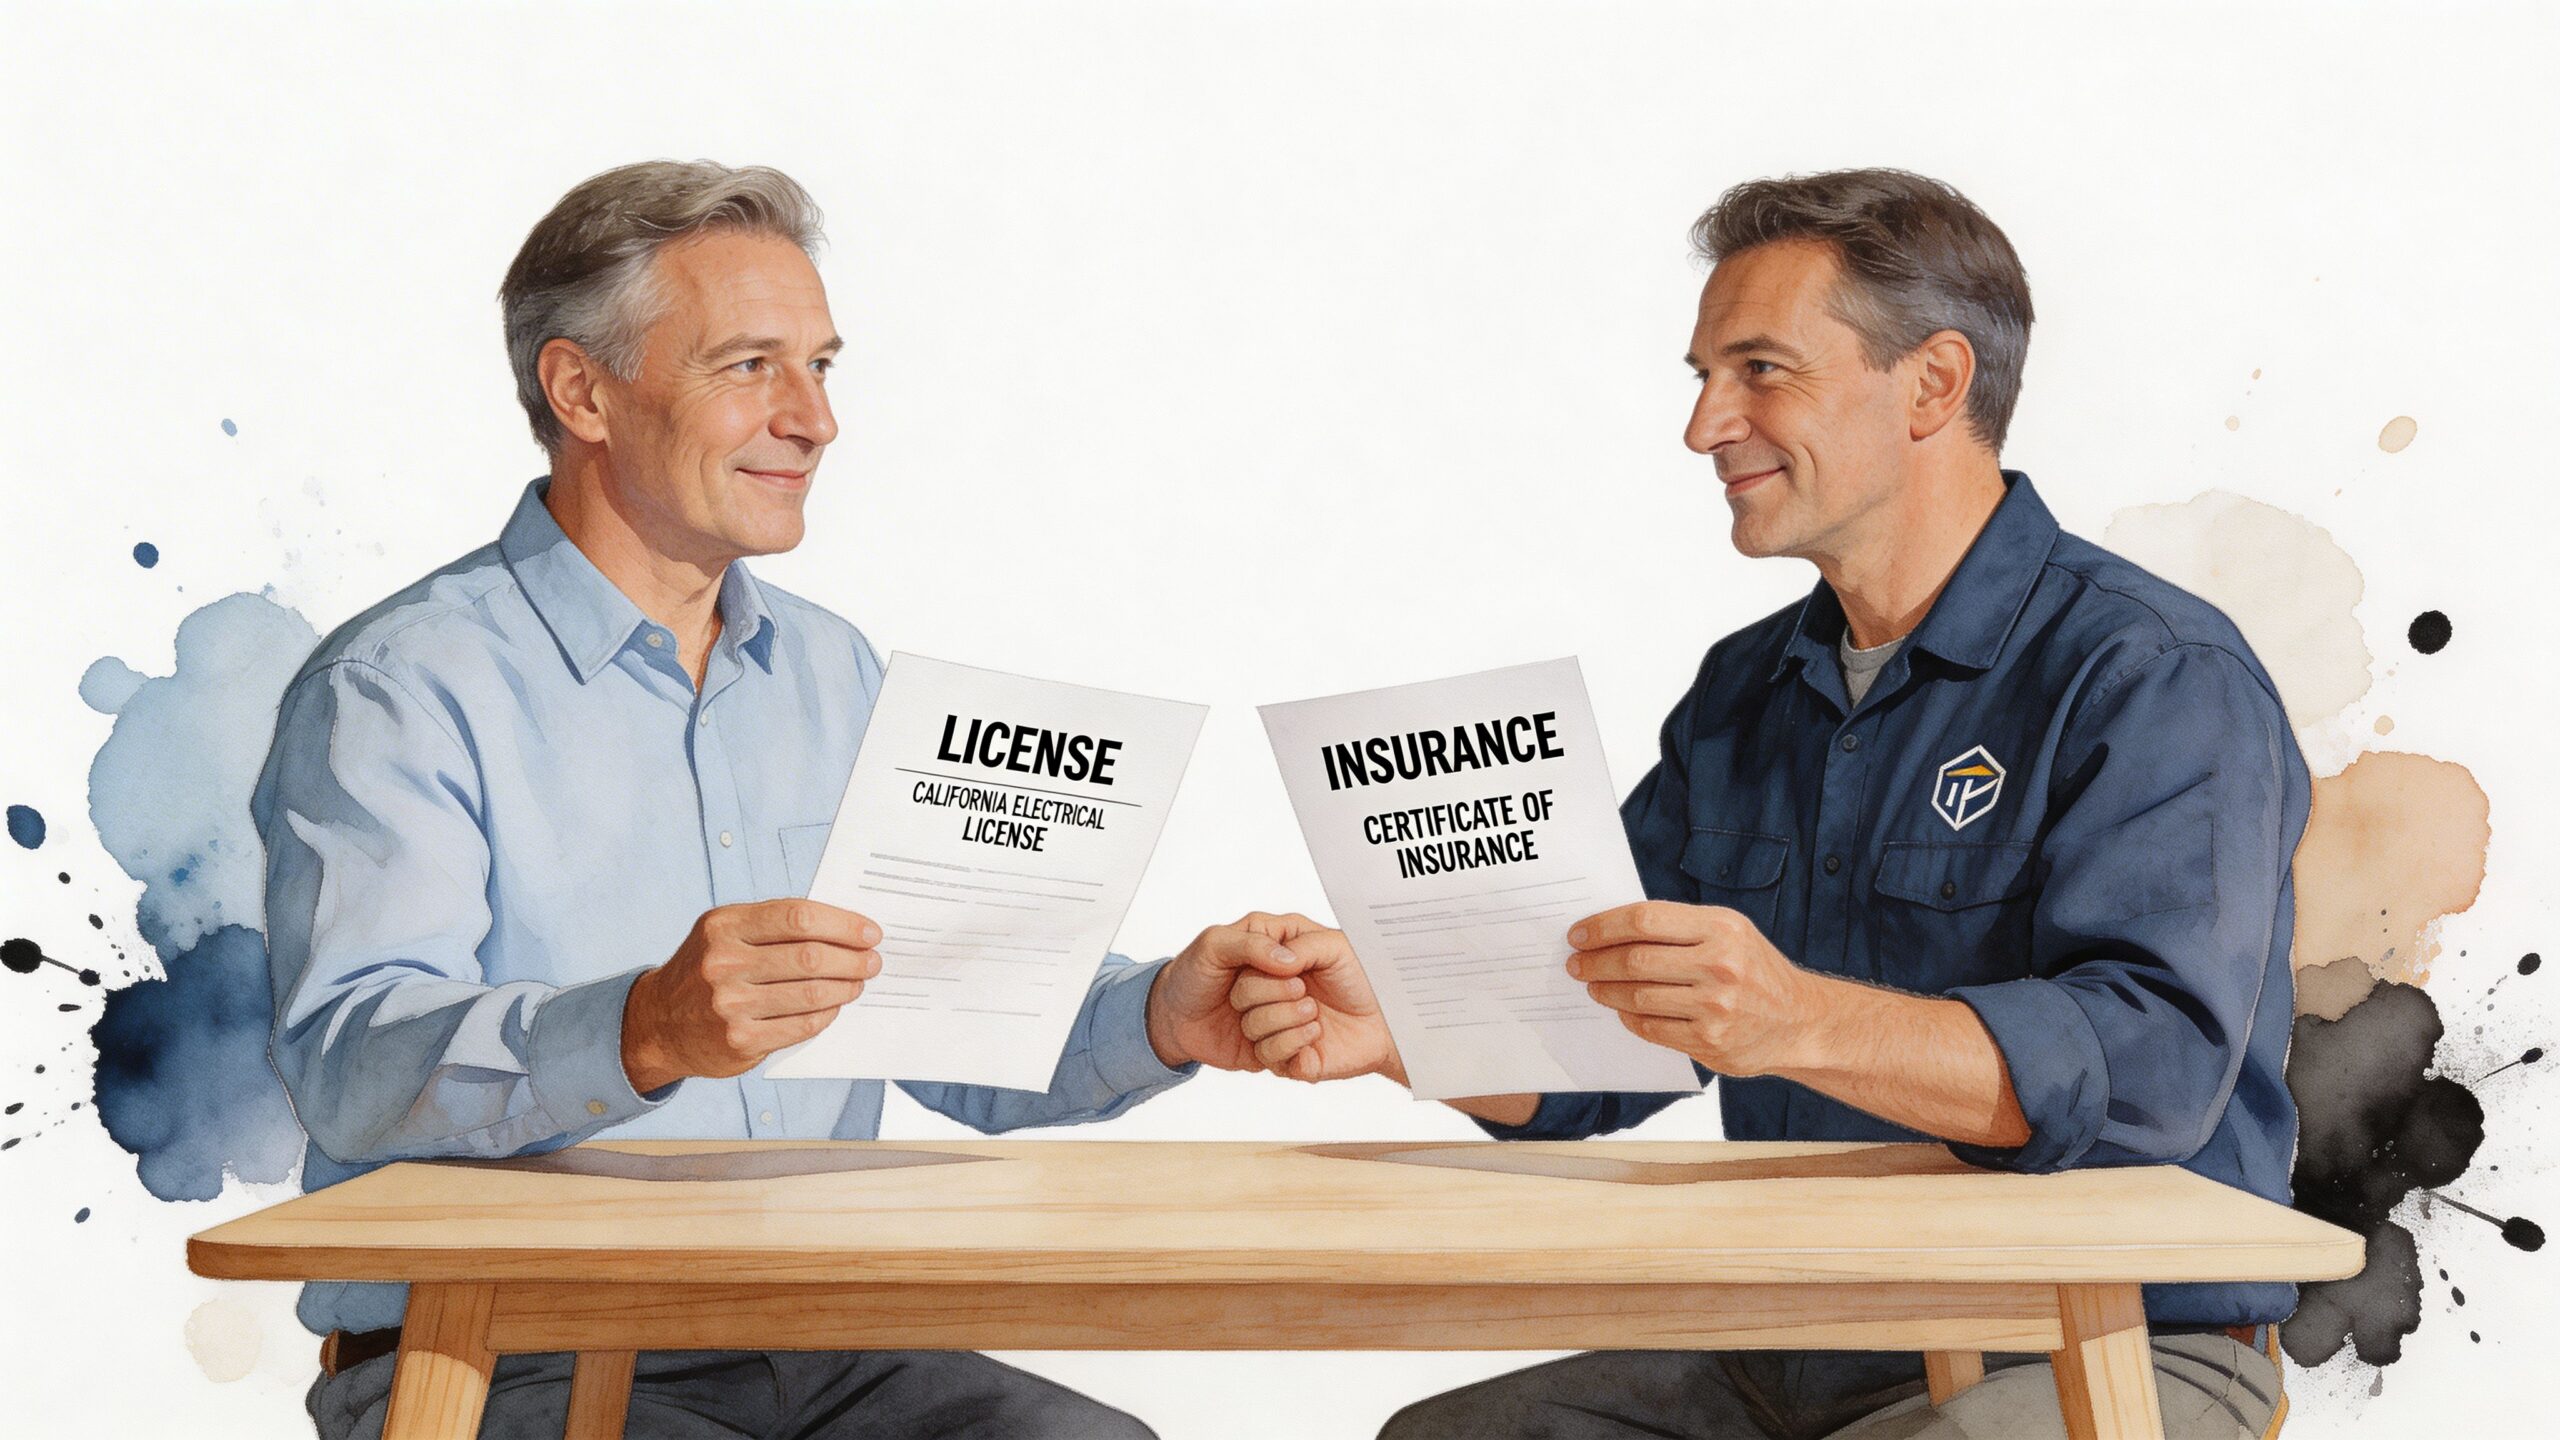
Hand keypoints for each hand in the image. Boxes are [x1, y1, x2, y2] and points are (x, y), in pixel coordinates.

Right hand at [620, 899, 882, 1091]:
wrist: (658, 1023)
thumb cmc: (705, 970)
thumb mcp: (725, 933)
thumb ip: (774, 925)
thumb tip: (844, 927)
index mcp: (724, 926)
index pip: (798, 917)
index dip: (843, 924)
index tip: (870, 932)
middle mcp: (723, 963)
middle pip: (811, 957)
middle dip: (853, 959)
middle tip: (872, 961)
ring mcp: (730, 1005)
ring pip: (812, 994)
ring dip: (847, 988)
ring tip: (858, 983)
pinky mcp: (740, 1040)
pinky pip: (802, 1026)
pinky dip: (826, 1014)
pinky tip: (833, 1006)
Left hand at [1145, 912, 1326, 1069]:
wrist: (1173, 1020)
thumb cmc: (1190, 975)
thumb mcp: (1213, 945)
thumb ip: (1252, 944)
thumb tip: (1291, 960)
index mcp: (1277, 940)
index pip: (1305, 948)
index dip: (1287, 966)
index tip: (1265, 974)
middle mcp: (1288, 973)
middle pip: (1301, 986)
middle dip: (1270, 994)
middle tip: (1237, 997)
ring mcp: (1288, 1006)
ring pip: (1303, 1017)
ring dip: (1269, 1020)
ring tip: (1241, 1017)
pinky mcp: (1284, 1037)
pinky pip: (1296, 1045)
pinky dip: (1278, 1045)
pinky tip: (1254, 1040)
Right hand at [1230, 926, 1402, 1083]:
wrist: (1387, 1021)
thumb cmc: (1363, 980)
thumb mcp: (1334, 946)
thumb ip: (1300, 943)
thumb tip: (1273, 959)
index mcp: (1275, 965)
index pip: (1243, 959)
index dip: (1260, 960)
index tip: (1292, 965)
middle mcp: (1270, 996)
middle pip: (1241, 994)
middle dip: (1272, 990)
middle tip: (1302, 988)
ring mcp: (1275, 1028)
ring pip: (1251, 1025)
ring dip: (1286, 1015)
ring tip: (1313, 1010)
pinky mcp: (1285, 1058)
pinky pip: (1268, 1052)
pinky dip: (1293, 1039)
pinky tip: (1315, 1031)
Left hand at [1566, 900, 1833, 1075]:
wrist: (1800, 1022)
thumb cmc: (1756, 970)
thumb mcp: (1729, 932)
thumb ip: (1680, 928)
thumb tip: (1612, 929)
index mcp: (1722, 928)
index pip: (1645, 920)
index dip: (1603, 926)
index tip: (1579, 933)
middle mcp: (1720, 965)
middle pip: (1635, 960)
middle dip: (1595, 961)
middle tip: (1576, 962)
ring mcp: (1715, 1007)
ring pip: (1637, 996)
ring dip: (1605, 990)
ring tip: (1592, 985)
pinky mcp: (1709, 1041)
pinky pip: (1651, 1028)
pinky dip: (1628, 1017)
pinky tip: (1620, 1008)